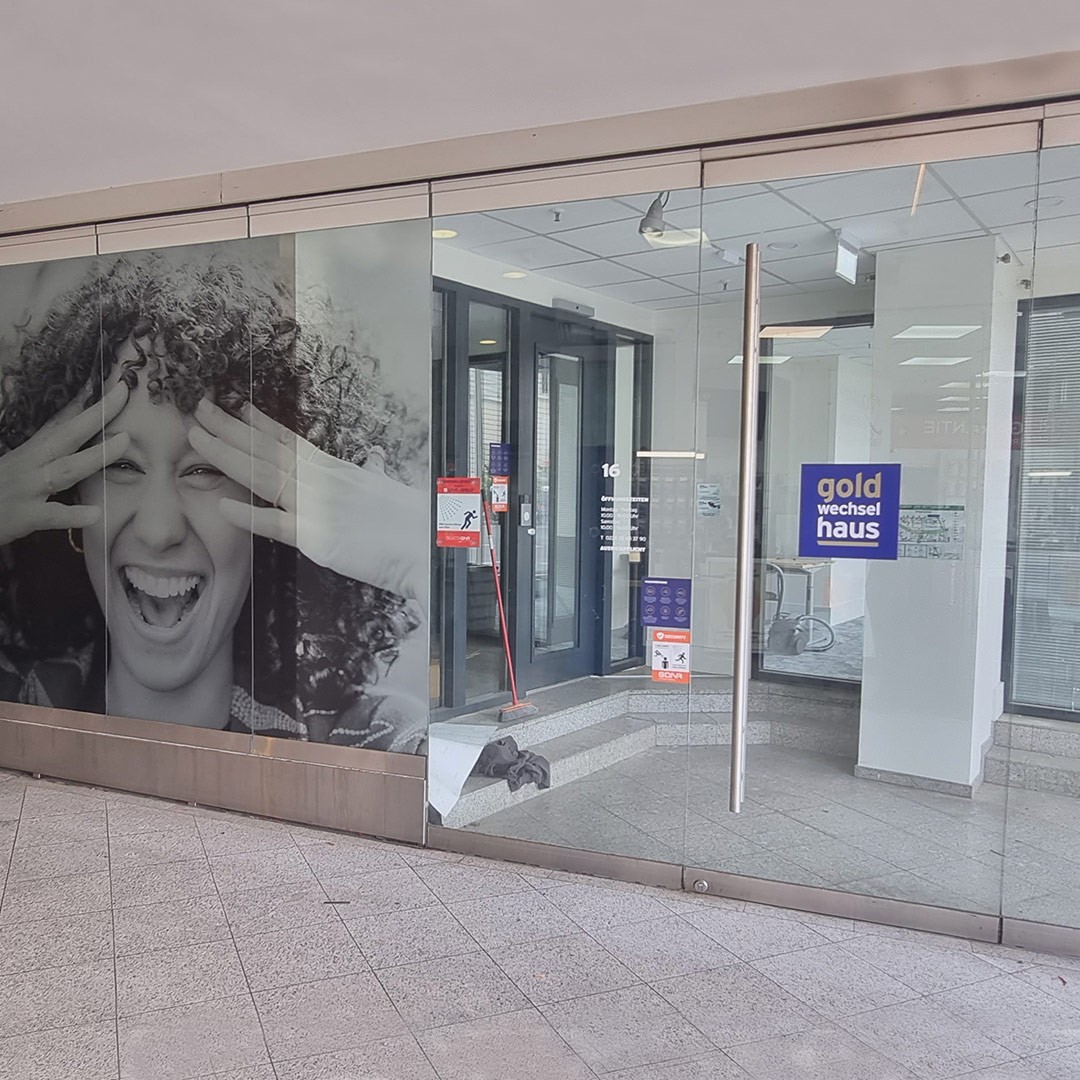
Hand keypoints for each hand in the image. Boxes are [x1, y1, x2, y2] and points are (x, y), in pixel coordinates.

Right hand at [0, 382, 129, 547]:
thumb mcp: (18, 462)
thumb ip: (42, 441)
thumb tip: (38, 397)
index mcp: (32, 450)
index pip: (63, 420)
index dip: (86, 400)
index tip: (113, 383)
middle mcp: (31, 463)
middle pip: (69, 434)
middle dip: (98, 414)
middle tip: (123, 393)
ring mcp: (29, 488)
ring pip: (67, 469)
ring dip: (96, 455)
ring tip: (124, 441)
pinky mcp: (24, 516)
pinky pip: (52, 515)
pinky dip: (72, 514)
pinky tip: (95, 513)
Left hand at [189, 398, 426, 599]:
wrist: (430, 543)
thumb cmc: (413, 522)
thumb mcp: (384, 490)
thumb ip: (369, 476)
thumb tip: (371, 462)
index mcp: (337, 470)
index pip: (290, 440)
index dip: (260, 424)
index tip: (236, 407)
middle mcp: (322, 480)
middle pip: (266, 449)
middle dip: (228, 430)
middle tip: (197, 411)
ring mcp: (316, 506)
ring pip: (262, 474)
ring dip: (226, 455)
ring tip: (196, 439)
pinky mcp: (317, 537)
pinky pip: (276, 524)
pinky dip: (248, 514)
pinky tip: (221, 503)